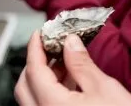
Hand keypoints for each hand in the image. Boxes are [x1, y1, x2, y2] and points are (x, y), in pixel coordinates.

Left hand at [15, 31, 130, 105]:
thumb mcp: (105, 91)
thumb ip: (81, 64)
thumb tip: (70, 42)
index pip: (34, 70)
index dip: (34, 48)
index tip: (38, 34)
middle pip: (25, 85)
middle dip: (35, 63)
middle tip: (49, 47)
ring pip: (33, 97)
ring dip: (43, 77)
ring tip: (62, 62)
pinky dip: (50, 91)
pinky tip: (67, 81)